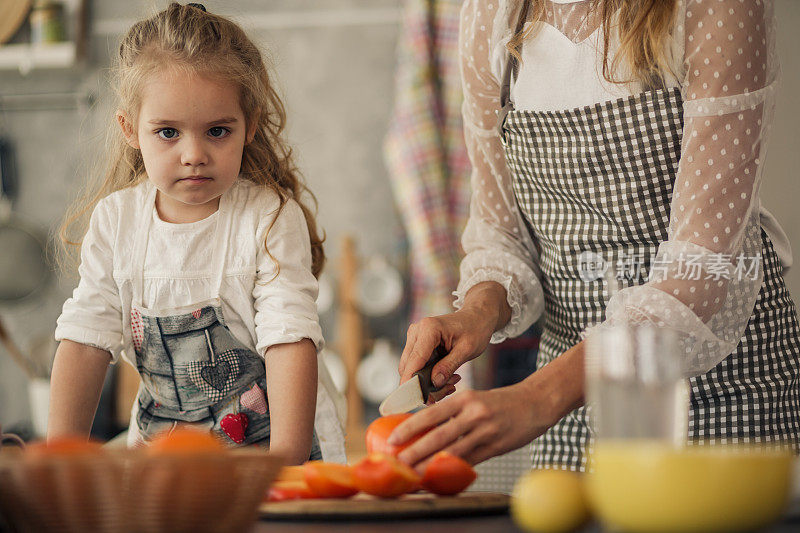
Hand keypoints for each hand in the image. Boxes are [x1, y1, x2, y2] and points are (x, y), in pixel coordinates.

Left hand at [389, 381, 554, 471]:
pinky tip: (441, 477)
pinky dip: (453, 470)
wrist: (535, 403)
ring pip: (453, 452)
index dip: (410, 427)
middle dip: (415, 451)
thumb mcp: (475, 399)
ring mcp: (486, 431)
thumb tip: (426, 431)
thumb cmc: (501, 402)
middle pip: (438, 436)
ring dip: (431, 465)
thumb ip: (454, 415)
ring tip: (414, 474)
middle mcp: (474, 414)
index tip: (393, 439)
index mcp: (465, 399)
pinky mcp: (496, 446)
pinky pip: (470, 461)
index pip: (431, 414)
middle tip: (397, 462)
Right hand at [399, 282, 509, 389]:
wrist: (476, 318)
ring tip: (452, 382)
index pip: (414, 360)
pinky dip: (429, 377)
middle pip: (409, 368)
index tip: (415, 399)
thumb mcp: (467, 350)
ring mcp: (414, 338)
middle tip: (449, 390)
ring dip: (429, 383)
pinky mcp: (417, 346)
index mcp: (428, 329)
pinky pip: (417, 368)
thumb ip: (449, 366)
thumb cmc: (474, 329)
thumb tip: (434, 383)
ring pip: (411, 370)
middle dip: (425, 385)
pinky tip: (447, 377)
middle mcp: (416, 332)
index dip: (412, 382)